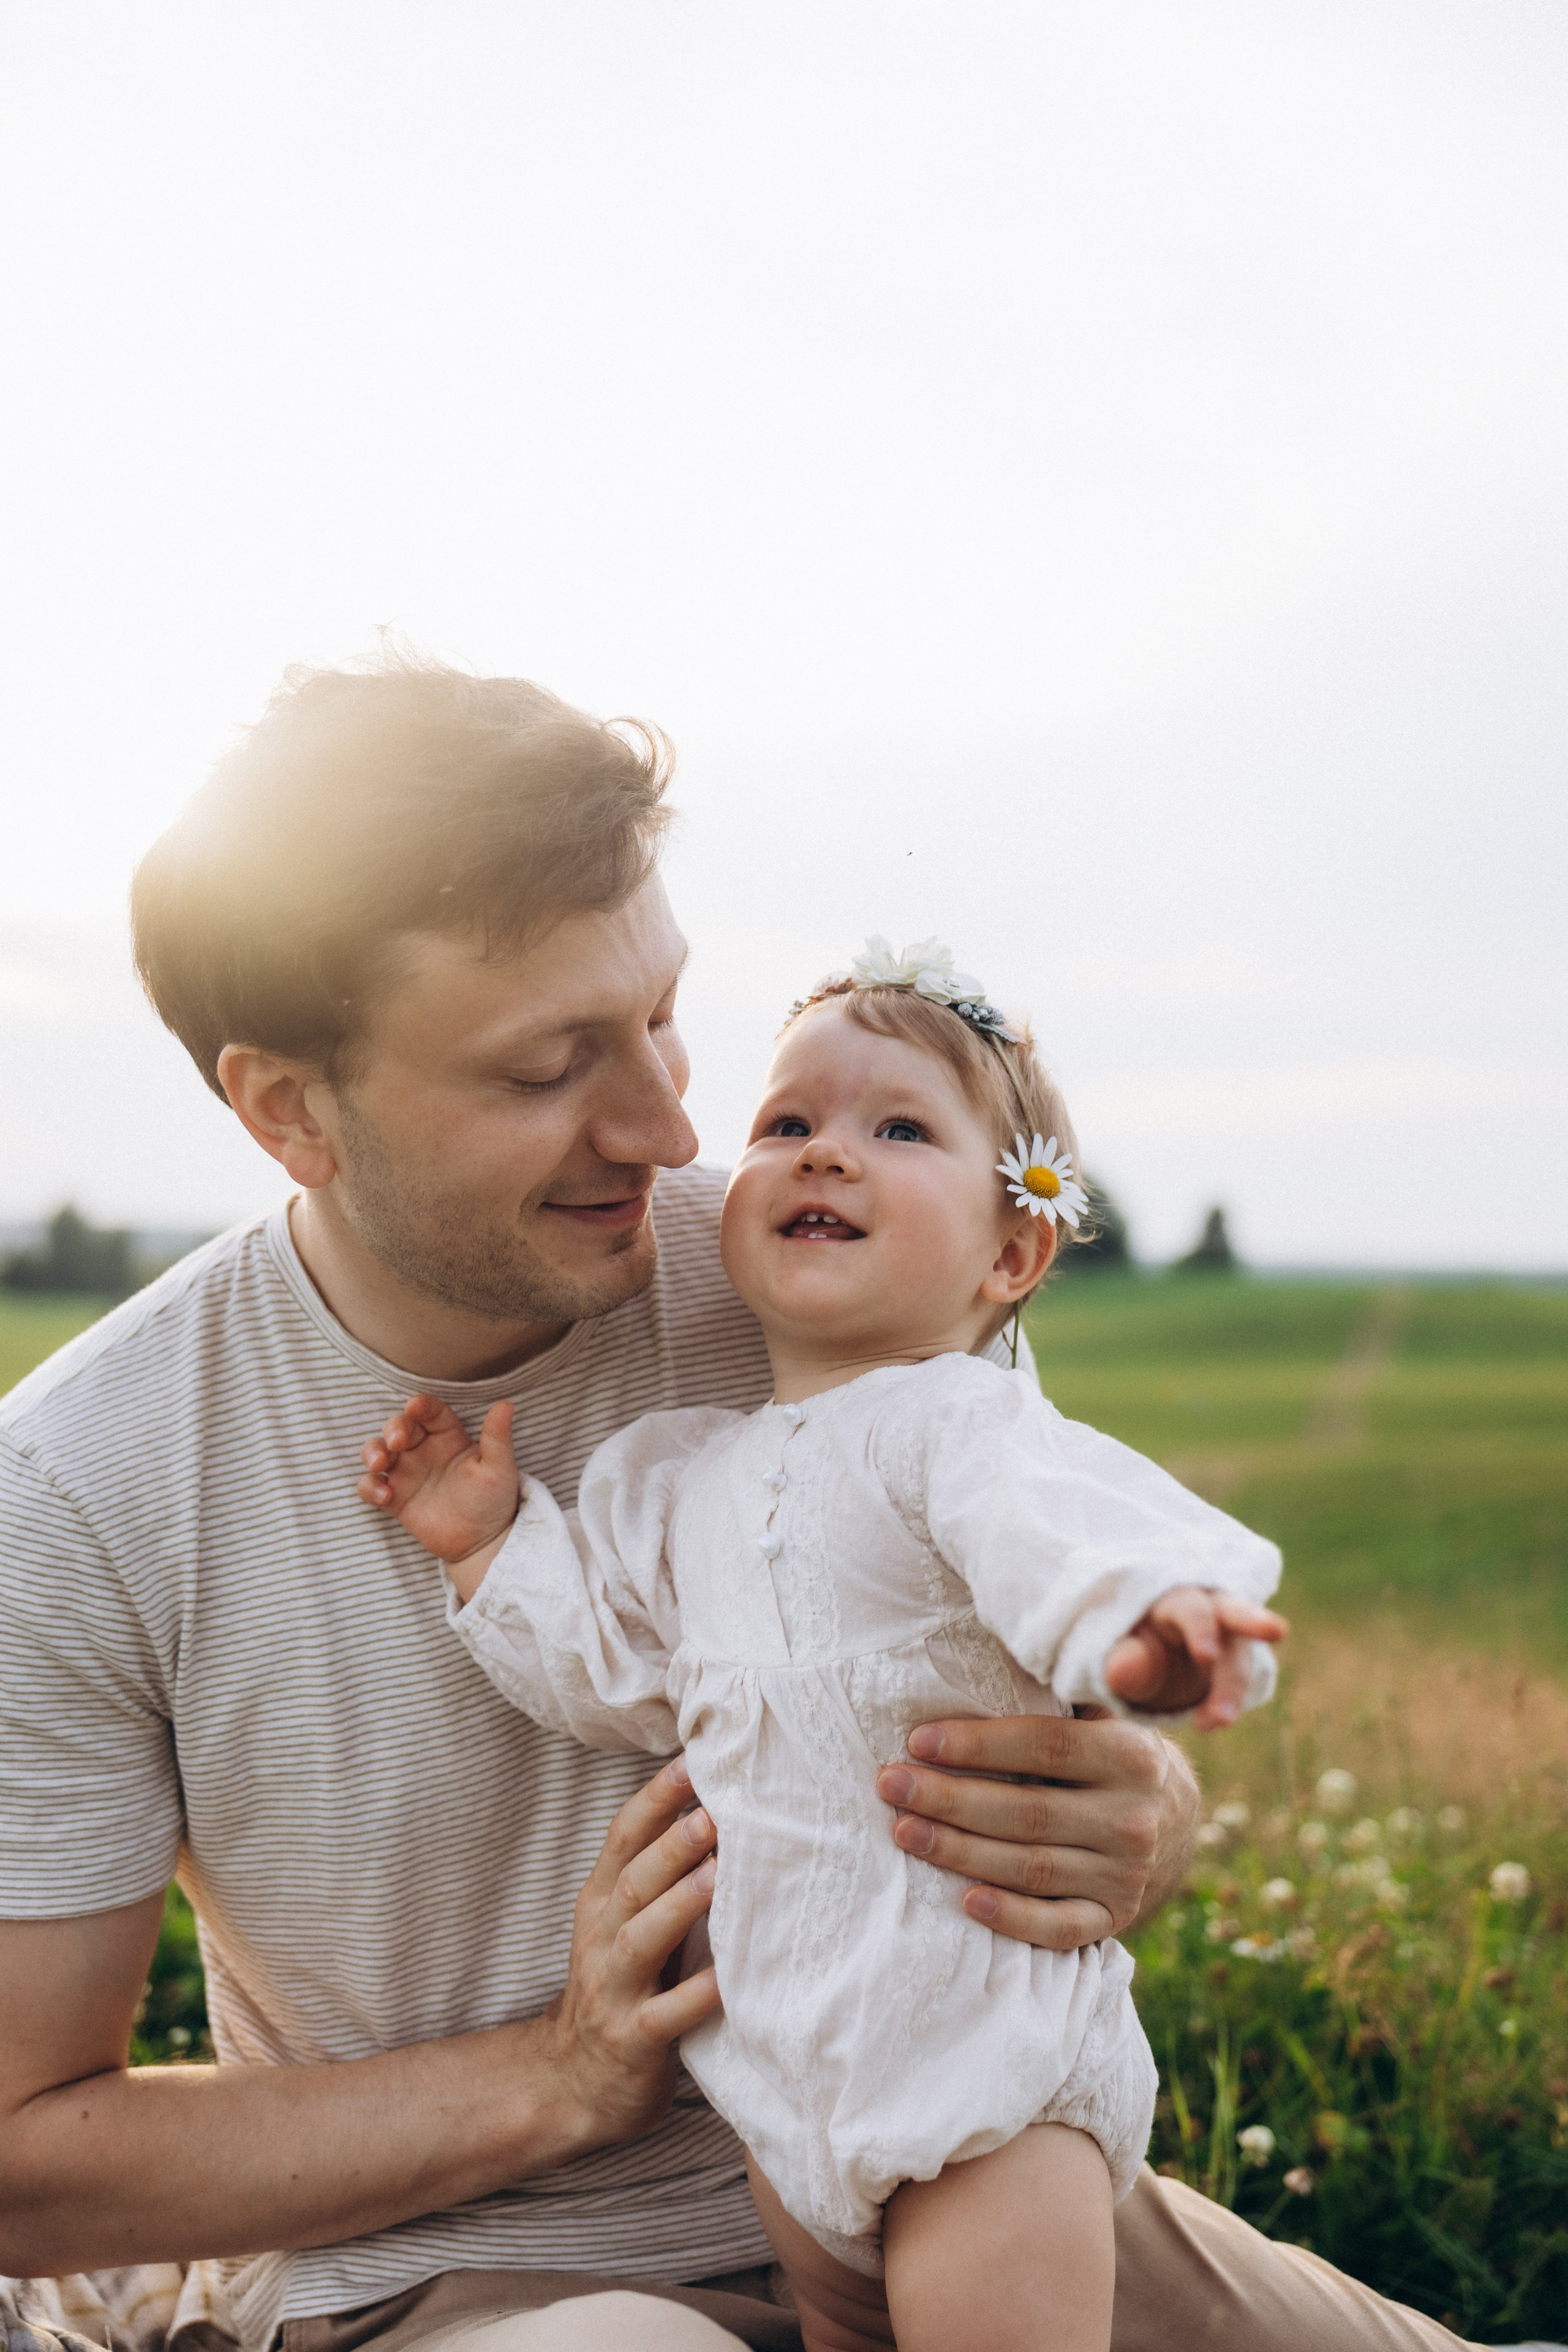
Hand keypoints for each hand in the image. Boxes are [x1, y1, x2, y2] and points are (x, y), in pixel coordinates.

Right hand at [358, 1394, 518, 1568]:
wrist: (482, 1542)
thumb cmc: (493, 1501)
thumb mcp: (499, 1468)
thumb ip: (497, 1437)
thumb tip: (506, 1404)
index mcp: (448, 1436)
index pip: (430, 1412)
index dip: (421, 1406)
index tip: (414, 1406)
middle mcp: (423, 1449)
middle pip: (398, 1426)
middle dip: (393, 1428)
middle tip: (397, 1442)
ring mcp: (406, 1473)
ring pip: (377, 1450)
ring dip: (372, 1451)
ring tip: (380, 1464)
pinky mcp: (394, 1498)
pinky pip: (370, 1485)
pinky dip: (369, 1487)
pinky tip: (384, 1495)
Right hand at [543, 1756, 722, 2148]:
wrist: (572, 2081)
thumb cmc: (620, 1984)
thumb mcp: (625, 1922)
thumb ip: (660, 1874)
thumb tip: (719, 1807)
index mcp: (600, 1901)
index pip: (622, 1838)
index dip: (654, 1798)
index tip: (693, 1761)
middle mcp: (601, 1938)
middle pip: (633, 1880)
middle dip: (673, 1843)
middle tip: (716, 1811)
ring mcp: (612, 1990)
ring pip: (643, 1938)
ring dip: (681, 1903)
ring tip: (719, 1874)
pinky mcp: (632, 2040)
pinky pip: (666, 2015)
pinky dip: (697, 1995)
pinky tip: (729, 1978)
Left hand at [876, 1712, 1200, 1949]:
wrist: (1169, 1818)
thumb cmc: (1103, 1753)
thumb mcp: (1099, 1716)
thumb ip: (1057, 1696)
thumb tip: (975, 1661)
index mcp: (1131, 1755)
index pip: (1045, 1746)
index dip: (977, 1745)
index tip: (917, 1741)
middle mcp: (1133, 1818)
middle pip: (1027, 1812)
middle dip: (950, 1799)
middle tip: (891, 1785)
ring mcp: (1126, 1875)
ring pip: (1031, 1868)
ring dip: (960, 1852)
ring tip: (903, 1831)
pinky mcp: (1114, 1918)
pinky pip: (1059, 1927)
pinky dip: (1012, 1917)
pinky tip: (964, 1901)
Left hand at [1105, 1585, 1287, 1729]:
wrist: (1144, 1667)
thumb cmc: (1132, 1654)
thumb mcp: (1122, 1661)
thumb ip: (1125, 1664)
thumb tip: (1120, 1670)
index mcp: (1170, 1601)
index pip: (1190, 1607)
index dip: (1200, 1628)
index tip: (1207, 1656)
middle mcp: (1204, 1610)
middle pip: (1232, 1610)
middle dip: (1253, 1620)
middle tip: (1276, 1631)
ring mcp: (1224, 1635)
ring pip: (1239, 1654)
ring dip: (1234, 1687)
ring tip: (1218, 1721)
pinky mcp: (1235, 1658)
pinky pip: (1242, 1678)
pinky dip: (1231, 1699)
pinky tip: (1211, 1721)